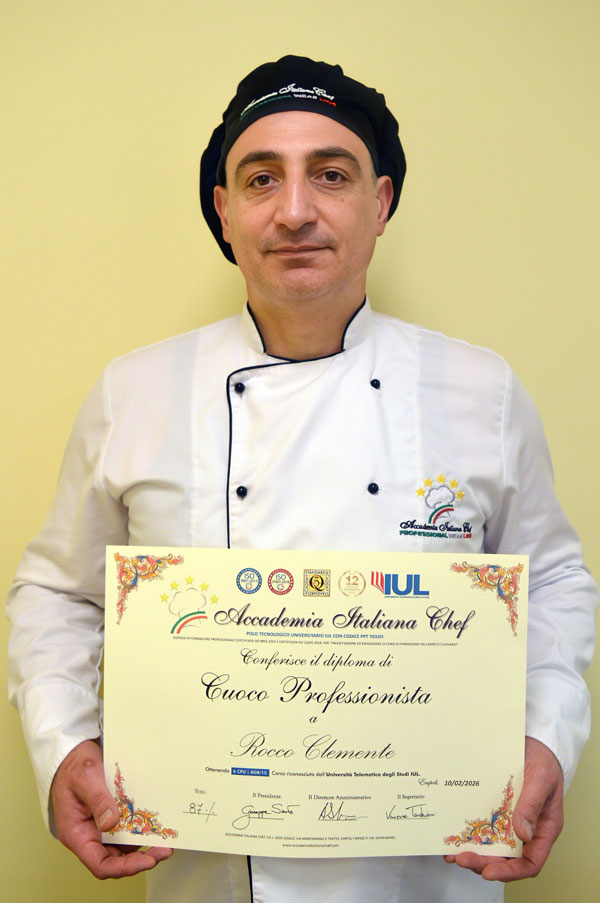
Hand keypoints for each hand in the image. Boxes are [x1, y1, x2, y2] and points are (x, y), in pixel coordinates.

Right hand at [51, 739, 172, 878]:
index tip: (147, 861)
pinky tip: (155, 825)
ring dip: (143, 845)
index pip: (100, 864)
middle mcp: (88, 836)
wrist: (73, 753)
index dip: (124, 868)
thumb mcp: (86, 778)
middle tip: (164, 850)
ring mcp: (99, 828)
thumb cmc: (74, 766)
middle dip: (140, 858)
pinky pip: (126, 831)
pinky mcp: (109, 818)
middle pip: (115, 859)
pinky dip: (140, 830)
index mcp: (76, 834)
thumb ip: (98, 800)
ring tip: (164, 839)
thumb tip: (110, 823)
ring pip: (123, 847)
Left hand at [444, 736, 563, 881]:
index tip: (488, 872)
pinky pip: (483, 827)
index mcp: (543, 828)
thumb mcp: (541, 779)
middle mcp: (526, 830)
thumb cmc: (544, 760)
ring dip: (474, 853)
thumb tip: (522, 833)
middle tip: (462, 859)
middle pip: (506, 859)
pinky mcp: (496, 809)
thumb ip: (532, 804)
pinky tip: (453, 837)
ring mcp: (509, 820)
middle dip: (484, 863)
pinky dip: (469, 835)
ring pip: (492, 847)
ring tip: (453, 854)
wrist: (533, 740)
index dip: (510, 872)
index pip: (530, 862)